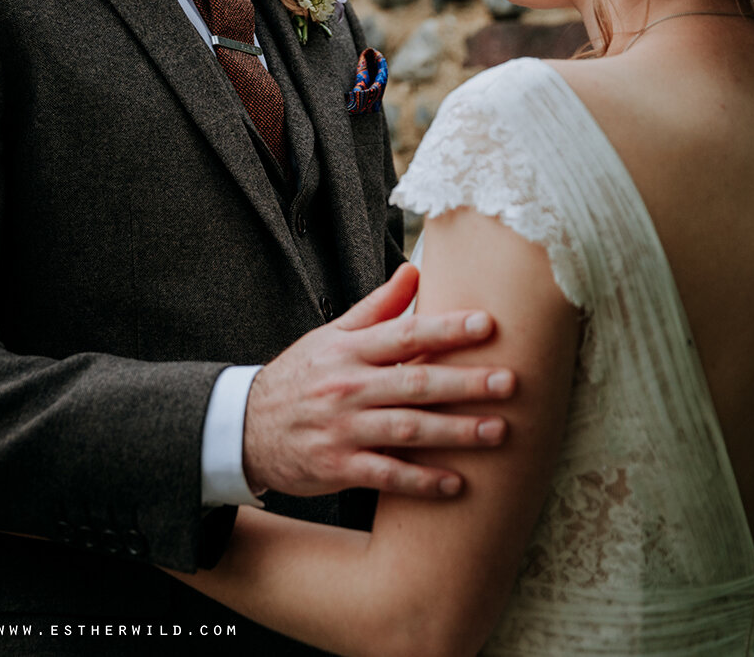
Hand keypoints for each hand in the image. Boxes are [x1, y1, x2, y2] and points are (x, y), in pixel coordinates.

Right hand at [240, 264, 513, 498]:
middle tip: (510, 382)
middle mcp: (347, 387)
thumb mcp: (330, 336)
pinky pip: (387, 475)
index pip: (405, 333)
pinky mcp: (339, 466)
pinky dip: (421, 480)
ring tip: (498, 432)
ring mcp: (343, 428)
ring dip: (455, 432)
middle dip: (465, 383)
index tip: (488, 324)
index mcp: (348, 350)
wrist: (244, 427)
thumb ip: (376, 308)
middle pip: (414, 382)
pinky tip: (456, 483)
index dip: (446, 328)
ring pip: (407, 429)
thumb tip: (414, 270)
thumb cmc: (299, 378)